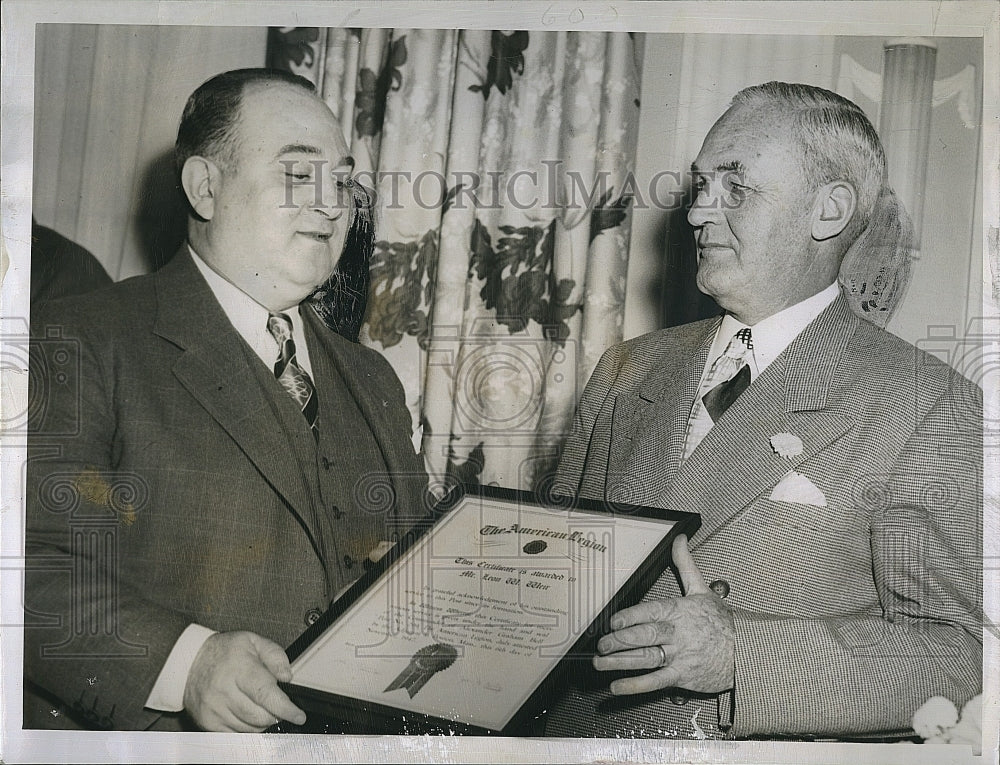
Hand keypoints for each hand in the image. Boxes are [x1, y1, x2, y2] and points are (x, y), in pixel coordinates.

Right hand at [183, 631, 306, 731]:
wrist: (190, 662)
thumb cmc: (224, 651)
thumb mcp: (253, 641)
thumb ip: (275, 655)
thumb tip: (287, 676)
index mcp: (239, 668)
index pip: (265, 694)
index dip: (285, 708)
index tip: (298, 715)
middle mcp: (224, 690)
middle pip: (259, 715)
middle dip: (275, 713)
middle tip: (276, 703)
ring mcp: (214, 709)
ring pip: (249, 728)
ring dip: (262, 721)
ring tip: (258, 704)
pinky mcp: (207, 722)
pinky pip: (235, 735)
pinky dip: (247, 728)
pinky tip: (246, 714)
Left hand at [593, 534, 734, 694]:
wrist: (748, 652)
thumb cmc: (723, 622)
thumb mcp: (703, 589)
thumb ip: (685, 564)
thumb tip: (679, 539)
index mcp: (680, 611)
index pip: (651, 612)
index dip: (630, 616)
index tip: (613, 620)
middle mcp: (678, 633)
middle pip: (646, 636)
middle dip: (620, 640)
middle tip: (601, 643)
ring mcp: (680, 655)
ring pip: (647, 658)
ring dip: (621, 661)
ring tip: (600, 662)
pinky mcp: (683, 676)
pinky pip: (656, 681)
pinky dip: (635, 685)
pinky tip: (617, 686)